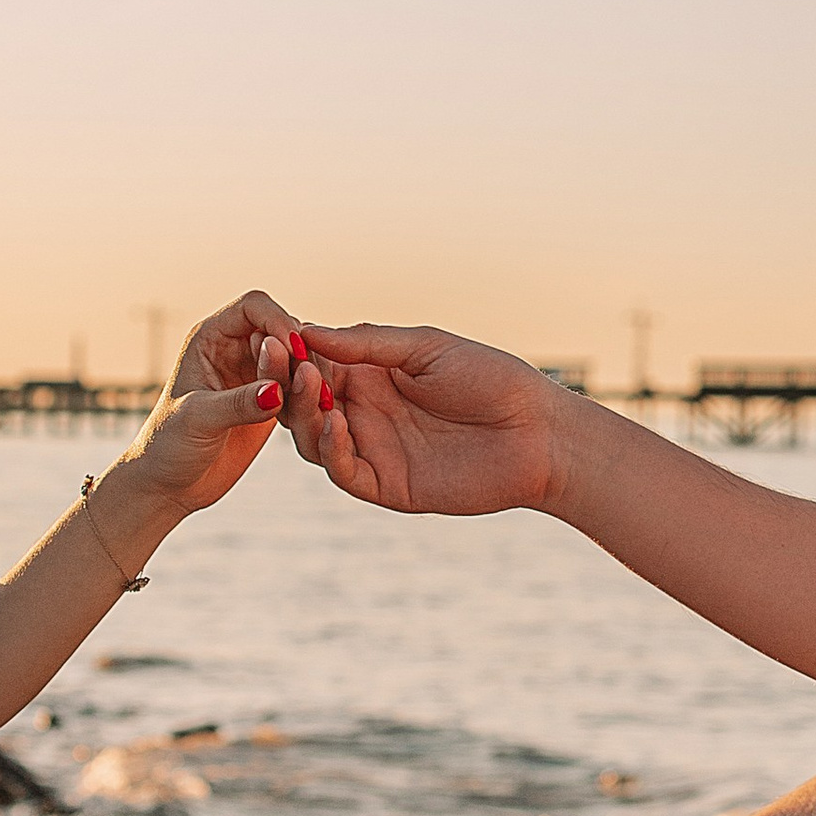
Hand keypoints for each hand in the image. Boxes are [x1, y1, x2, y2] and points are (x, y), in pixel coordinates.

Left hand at [116, 288, 306, 521]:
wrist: (169, 485)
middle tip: (313, 385)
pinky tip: (315, 416)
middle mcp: (234, 349)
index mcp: (210, 338)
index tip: (295, 352)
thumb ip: (238, 403)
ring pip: (297, 359)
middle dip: (301, 352)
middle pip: (283, 329)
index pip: (254, 307)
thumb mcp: (198, 421)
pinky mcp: (270, 402)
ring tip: (318, 403)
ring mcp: (254, 375)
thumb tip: (276, 390)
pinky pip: (301, 388)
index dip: (278, 322)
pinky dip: (312, 398)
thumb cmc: (168, 446)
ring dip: (311, 376)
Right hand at [279, 318, 578, 516]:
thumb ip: (368, 343)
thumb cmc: (492, 380)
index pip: (315, 364)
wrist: (539, 434)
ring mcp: (374, 450)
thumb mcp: (427, 348)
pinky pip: (344, 471)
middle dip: (288, 381)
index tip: (275, 336)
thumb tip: (307, 330)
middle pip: (304, 403)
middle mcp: (365, 413)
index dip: (292, 353)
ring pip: (312, 438)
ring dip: (303, 412)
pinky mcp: (387, 485)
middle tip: (279, 360)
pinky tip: (334, 423)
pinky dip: (331, 448)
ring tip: (309, 385)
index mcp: (372, 375)